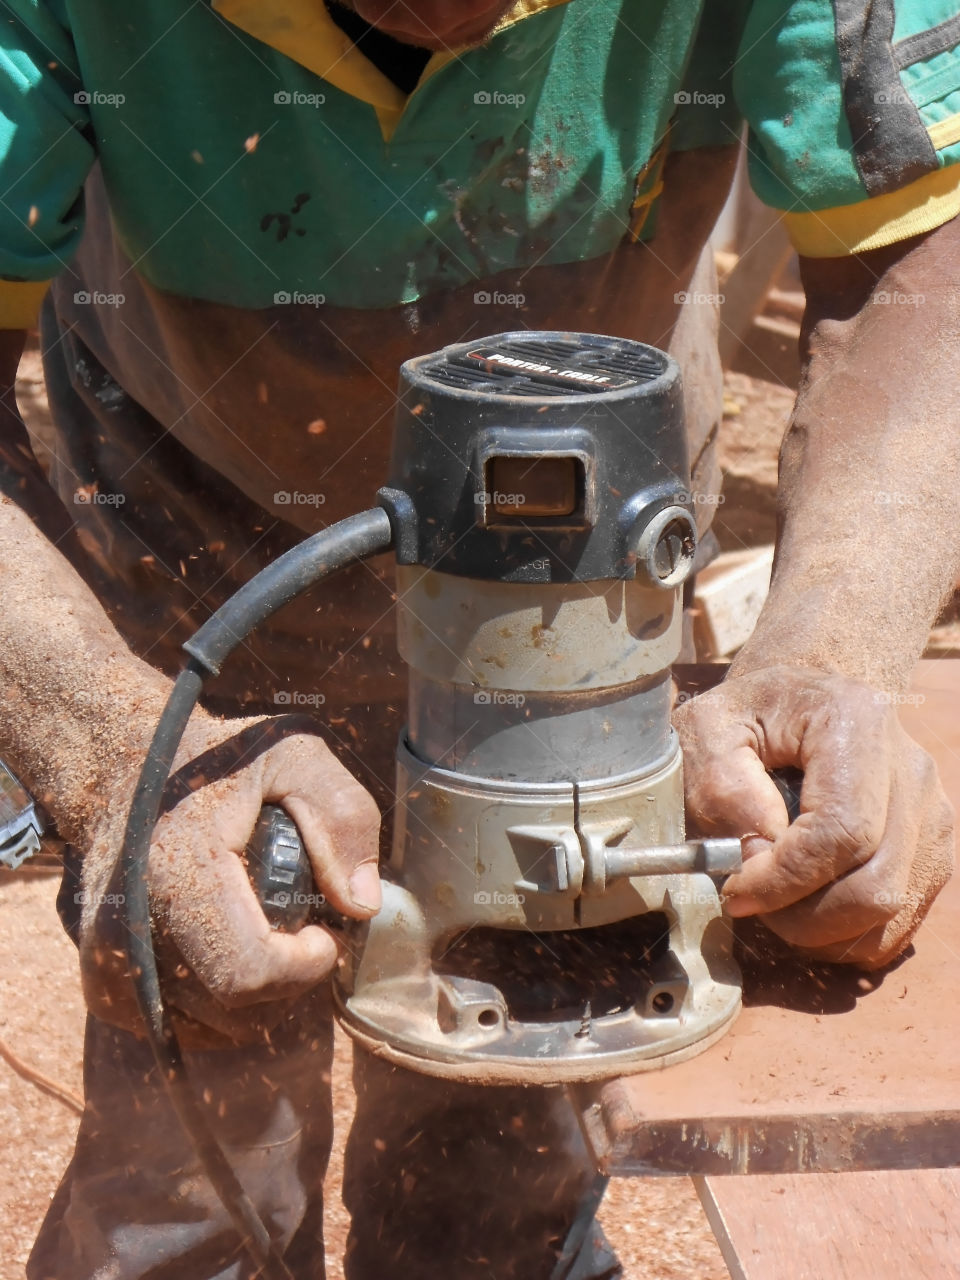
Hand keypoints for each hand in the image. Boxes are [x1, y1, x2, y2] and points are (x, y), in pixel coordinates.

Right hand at [78, 710, 380, 1043]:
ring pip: (208, 1028)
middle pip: (234, 1011)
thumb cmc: (212, 758)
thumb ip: (341, 815)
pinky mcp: (102, 981)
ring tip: (269, 936)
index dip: (305, 966)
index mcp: (178, 871)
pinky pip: (176, 1024)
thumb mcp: (293, 755)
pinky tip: (229, 950)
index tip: (326, 932)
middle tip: (304, 933)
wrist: (118, 768)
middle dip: (289, 982)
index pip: (248, 971)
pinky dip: (215, 1004)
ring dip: (257, 999)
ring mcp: (108, 960)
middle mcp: (130, 927)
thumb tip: (362, 905)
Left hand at [674, 665, 954, 967]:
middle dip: (803, 916)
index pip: (840, 830)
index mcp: (856, 721)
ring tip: (774, 902)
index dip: (786, 880)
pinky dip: (849, 933)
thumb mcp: (707, 727)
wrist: (799, 699)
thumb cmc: (747, 714)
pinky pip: (901, 916)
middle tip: (750, 900)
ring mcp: (930, 809)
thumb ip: (722, 784)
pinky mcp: (932, 844)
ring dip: (823, 930)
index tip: (736, 892)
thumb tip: (762, 847)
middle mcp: (910, 766)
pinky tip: (806, 909)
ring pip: (892, 908)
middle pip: (877, 882)